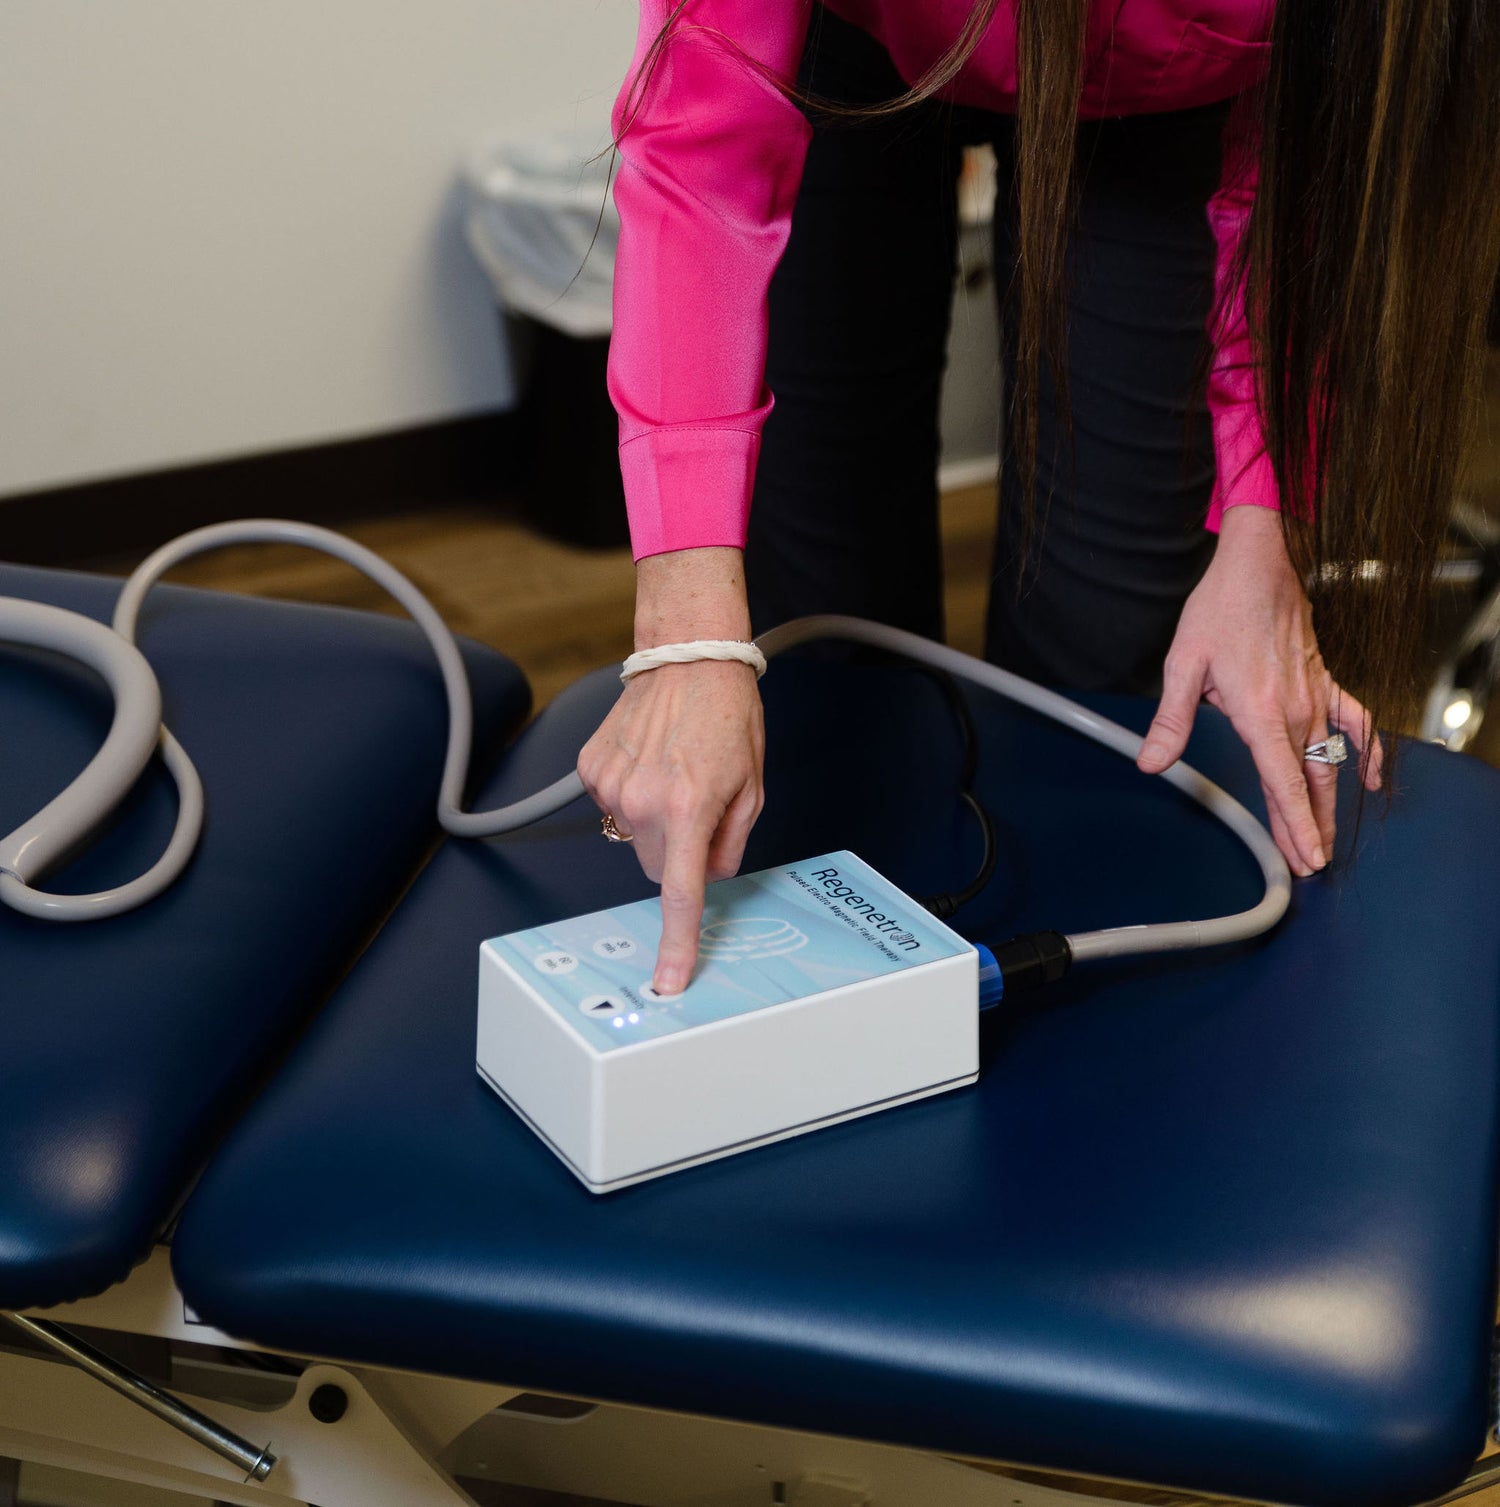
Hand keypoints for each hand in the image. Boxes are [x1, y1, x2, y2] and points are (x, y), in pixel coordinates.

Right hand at [577, 548, 764, 994]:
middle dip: (678, 849)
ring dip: (652, 819)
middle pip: (657, 866)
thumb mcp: (750, 785)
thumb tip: (712, 876)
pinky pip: (611, 805)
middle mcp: (642, 801)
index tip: (670, 979)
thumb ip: (730, 842)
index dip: (678, 942)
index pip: (681, 893)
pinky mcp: (590, 769)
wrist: (687, 657)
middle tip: (697, 804)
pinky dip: (630, 793)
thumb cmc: (727, 713)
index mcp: (688, 808)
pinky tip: (648, 759)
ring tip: (673, 771)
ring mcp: (611, 785)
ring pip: (632, 837)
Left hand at [1137, 505, 1382, 874]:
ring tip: (1327, 839)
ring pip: (1329, 762)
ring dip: (1330, 803)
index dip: (1296, 825)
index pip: (1284, 782)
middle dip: (1311, 827)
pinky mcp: (1324, 681)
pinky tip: (1367, 777)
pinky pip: (1355, 722)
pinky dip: (1365, 751)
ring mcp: (1316, 696)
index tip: (1307, 857)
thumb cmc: (1218, 611)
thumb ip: (1171, 720)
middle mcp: (1296, 710)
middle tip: (1310, 866)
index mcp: (1261, 712)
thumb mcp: (1183, 665)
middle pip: (1308, 782)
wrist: (1256, 566)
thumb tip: (1151, 763)